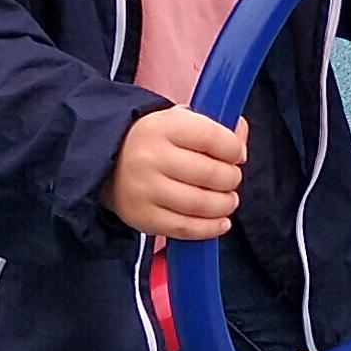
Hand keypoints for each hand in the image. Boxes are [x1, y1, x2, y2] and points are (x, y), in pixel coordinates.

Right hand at [109, 104, 247, 239]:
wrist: (110, 165)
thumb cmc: (156, 142)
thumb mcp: (180, 121)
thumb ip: (215, 126)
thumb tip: (240, 141)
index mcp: (162, 126)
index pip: (212, 138)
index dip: (233, 149)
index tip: (237, 155)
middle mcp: (150, 157)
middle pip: (211, 174)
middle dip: (231, 179)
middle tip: (231, 180)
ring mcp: (144, 189)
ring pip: (201, 204)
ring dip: (225, 205)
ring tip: (227, 201)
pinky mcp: (142, 217)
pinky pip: (186, 228)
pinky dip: (210, 228)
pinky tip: (220, 222)